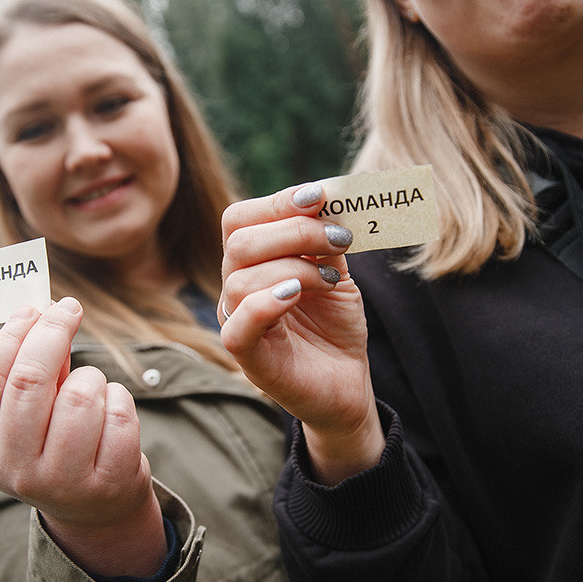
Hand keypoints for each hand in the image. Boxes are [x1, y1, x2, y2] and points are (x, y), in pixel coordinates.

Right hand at [0, 297, 166, 576]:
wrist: (97, 508)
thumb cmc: (59, 443)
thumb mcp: (35, 415)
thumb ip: (34, 369)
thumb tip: (41, 309)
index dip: (9, 337)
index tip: (32, 307)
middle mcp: (18, 472)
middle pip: (29, 382)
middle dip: (52, 333)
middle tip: (68, 308)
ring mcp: (63, 482)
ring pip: (80, 397)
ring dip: (92, 376)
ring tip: (93, 386)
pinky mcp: (108, 482)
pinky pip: (119, 414)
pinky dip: (120, 398)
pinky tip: (113, 409)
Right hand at [220, 184, 384, 482]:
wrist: (347, 384)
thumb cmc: (335, 327)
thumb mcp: (336, 273)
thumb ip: (326, 240)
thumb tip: (330, 196)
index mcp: (251, 264)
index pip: (239, 219)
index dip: (277, 201)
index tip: (321, 196)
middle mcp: (236, 290)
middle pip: (239, 242)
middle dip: (295, 231)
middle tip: (339, 239)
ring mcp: (238, 323)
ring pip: (241, 279)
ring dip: (296, 268)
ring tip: (332, 280)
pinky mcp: (249, 358)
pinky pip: (239, 325)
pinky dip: (267, 302)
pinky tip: (296, 295)